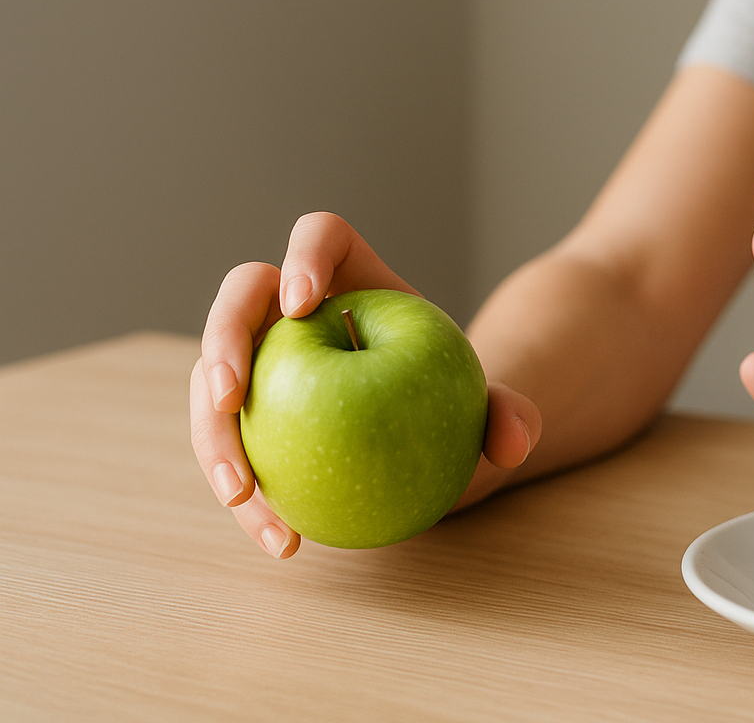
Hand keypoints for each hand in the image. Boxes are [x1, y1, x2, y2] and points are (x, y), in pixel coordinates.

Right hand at [189, 211, 540, 557]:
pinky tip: (282, 541)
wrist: (432, 444)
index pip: (321, 237)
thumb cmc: (459, 404)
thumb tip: (515, 442)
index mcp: (354, 278)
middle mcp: (293, 311)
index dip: (302, 254)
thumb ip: (512, 414)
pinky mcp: (250, 420)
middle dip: (222, 342)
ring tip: (244, 496)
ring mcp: (263, 363)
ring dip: (215, 438)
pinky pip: (232, 450)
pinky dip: (248, 497)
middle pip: (240, 299)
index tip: (300, 304)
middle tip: (234, 402)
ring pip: (214, 381)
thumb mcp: (494, 409)